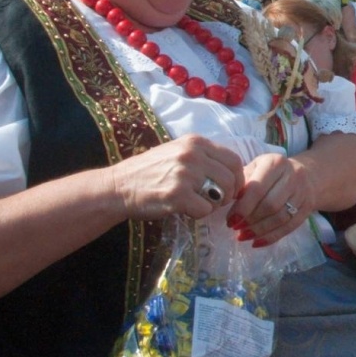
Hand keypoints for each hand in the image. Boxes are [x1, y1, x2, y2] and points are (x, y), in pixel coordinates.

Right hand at [110, 135, 244, 221]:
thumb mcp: (176, 151)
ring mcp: (185, 174)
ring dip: (214, 204)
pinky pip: (205, 210)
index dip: (237, 178)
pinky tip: (185, 210)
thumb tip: (232, 172)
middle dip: (227, 194)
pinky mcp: (178, 195)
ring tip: (197, 203)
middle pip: (232, 179)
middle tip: (214, 201)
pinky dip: (199, 214)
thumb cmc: (148, 172)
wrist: (118, 187)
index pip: (234, 160)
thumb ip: (203, 157)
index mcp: (195, 142)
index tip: (230, 188)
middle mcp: (192, 155)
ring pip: (221, 195)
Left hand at [229, 152, 315, 246]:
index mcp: (275, 163)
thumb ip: (242, 182)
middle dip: (250, 220)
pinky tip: (257, 242)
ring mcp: (302, 193)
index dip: (243, 207)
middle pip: (271, 205)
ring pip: (280, 218)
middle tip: (236, 228)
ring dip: (259, 231)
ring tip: (243, 235)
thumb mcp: (255, 168)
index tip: (230, 220)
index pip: (257, 189)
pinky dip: (271, 237)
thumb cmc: (271, 173)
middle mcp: (292, 176)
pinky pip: (289, 227)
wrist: (305, 175)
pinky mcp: (307, 208)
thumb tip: (226, 200)